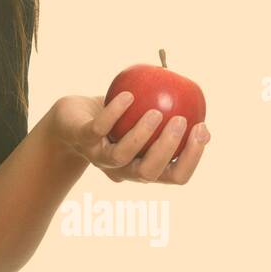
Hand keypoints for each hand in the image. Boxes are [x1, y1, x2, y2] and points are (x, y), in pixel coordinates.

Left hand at [50, 93, 210, 184]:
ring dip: (142, 134)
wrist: (69, 119)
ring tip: (158, 112)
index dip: (192, 158)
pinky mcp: (81, 138)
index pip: (175, 175)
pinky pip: (99, 128)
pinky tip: (128, 96)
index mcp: (143, 167)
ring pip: (122, 156)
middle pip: (149, 172)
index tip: (202, 129)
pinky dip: (114, 113)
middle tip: (183, 121)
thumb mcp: (143, 119)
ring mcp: (100, 156)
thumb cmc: (114, 121)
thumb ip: (168, 119)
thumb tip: (201, 116)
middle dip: (169, 149)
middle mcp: (122, 169)